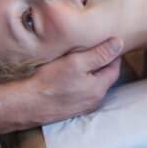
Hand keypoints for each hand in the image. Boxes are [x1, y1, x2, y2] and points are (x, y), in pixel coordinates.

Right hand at [0, 37, 122, 135]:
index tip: (107, 39)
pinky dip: (81, 80)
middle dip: (103, 61)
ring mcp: (82, 106)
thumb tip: (119, 43)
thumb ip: (100, 54)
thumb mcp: (76, 62)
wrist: (27, 104)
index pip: (115, 66)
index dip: (113, 52)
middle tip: (95, 45)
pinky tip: (71, 72)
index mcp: (99, 88)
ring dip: (91, 71)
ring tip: (82, 56)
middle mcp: (94, 100)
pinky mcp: (71, 107)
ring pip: (93, 83)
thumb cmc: (50, 81)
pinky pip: (82, 90)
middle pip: (105, 76)